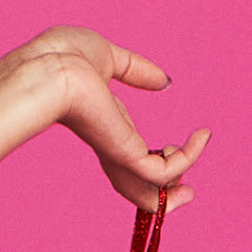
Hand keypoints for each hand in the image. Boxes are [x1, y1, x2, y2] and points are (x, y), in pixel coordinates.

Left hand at [0, 30, 210, 213]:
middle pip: (133, 185)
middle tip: (187, 192)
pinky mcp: (125, 154)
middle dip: (161, 195)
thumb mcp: (107, 57)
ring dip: (174, 192)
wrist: (50, 66)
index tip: (173, 149)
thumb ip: (137, 70)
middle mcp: (107, 143)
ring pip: (146, 193)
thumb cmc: (64, 56)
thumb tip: (164, 81)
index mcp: (100, 122)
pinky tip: (200, 136)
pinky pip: (163, 173)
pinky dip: (187, 159)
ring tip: (195, 172)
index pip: (124, 153)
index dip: (150, 158)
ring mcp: (115, 151)